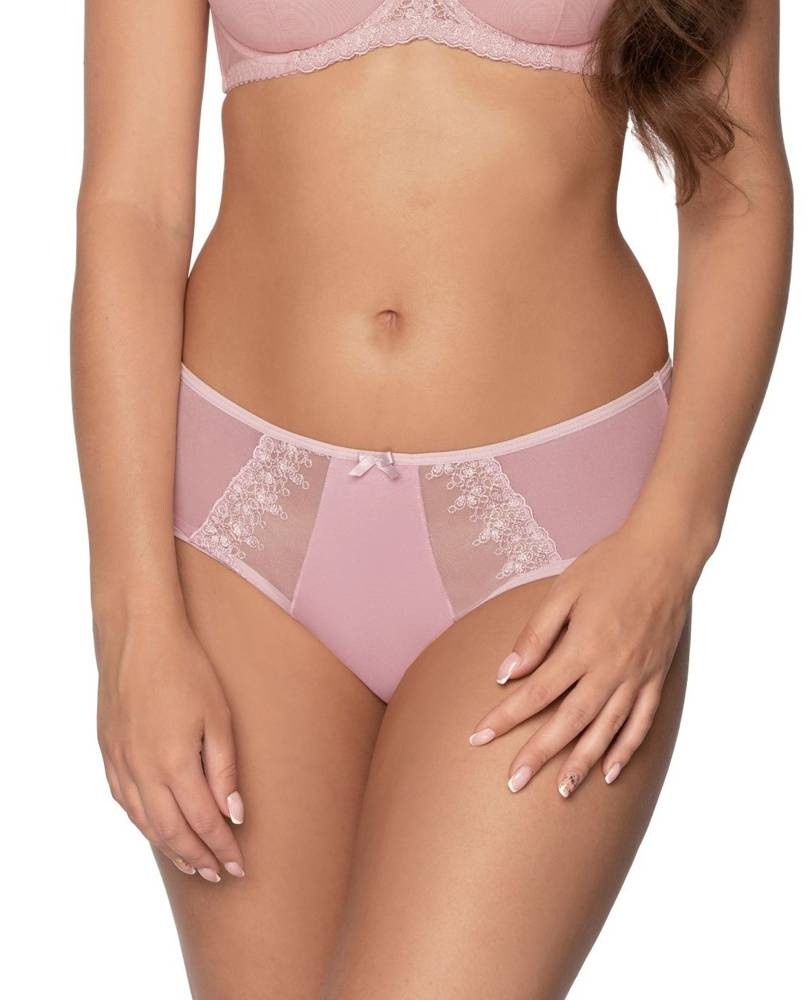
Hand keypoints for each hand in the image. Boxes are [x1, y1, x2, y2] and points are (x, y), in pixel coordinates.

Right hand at [94, 603, 245, 880]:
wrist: (139, 637)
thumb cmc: (187, 669)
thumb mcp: (219, 716)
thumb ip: (225, 770)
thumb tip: (233, 814)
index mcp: (175, 763)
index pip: (203, 823)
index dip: (222, 849)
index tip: (239, 866)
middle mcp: (143, 771)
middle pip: (172, 832)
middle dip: (198, 857)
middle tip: (219, 874)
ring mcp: (121, 763)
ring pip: (145, 823)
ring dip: (170, 848)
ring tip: (192, 863)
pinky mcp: (108, 752)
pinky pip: (125, 802)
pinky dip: (144, 824)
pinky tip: (156, 829)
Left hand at [467, 519, 697, 795]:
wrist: (666, 553)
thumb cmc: (609, 565)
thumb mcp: (563, 590)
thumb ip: (535, 635)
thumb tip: (506, 673)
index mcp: (582, 646)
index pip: (536, 693)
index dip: (505, 717)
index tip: (478, 737)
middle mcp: (611, 669)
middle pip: (569, 722)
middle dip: (538, 754)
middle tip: (513, 783)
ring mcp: (637, 676)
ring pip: (607, 731)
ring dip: (582, 764)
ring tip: (561, 791)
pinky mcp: (657, 677)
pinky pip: (642, 723)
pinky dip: (626, 750)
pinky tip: (609, 772)